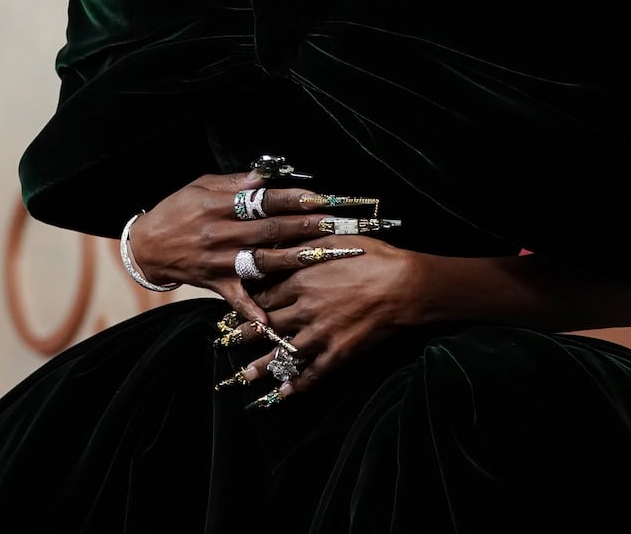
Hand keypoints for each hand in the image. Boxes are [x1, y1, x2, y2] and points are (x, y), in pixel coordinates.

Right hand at [127, 168, 343, 322]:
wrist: (147, 246)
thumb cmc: (175, 211)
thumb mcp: (200, 187)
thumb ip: (234, 184)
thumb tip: (265, 176)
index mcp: (217, 206)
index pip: (262, 200)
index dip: (292, 199)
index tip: (319, 198)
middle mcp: (220, 234)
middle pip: (270, 230)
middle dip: (305, 226)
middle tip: (336, 224)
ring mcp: (219, 261)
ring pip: (262, 261)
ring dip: (295, 259)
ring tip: (324, 256)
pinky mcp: (216, 283)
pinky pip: (237, 299)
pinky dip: (253, 311)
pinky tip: (272, 321)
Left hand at [237, 235, 426, 397]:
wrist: (404, 285)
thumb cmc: (371, 256)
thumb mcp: (332, 238)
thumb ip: (304, 241)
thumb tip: (282, 237)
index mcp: (300, 280)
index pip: (265, 296)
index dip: (248, 304)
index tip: (234, 309)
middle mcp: (305, 309)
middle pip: (267, 326)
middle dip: (244, 335)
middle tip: (225, 342)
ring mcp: (321, 333)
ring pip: (283, 353)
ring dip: (262, 366)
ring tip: (244, 376)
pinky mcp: (339, 352)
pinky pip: (314, 372)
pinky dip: (298, 384)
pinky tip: (284, 393)